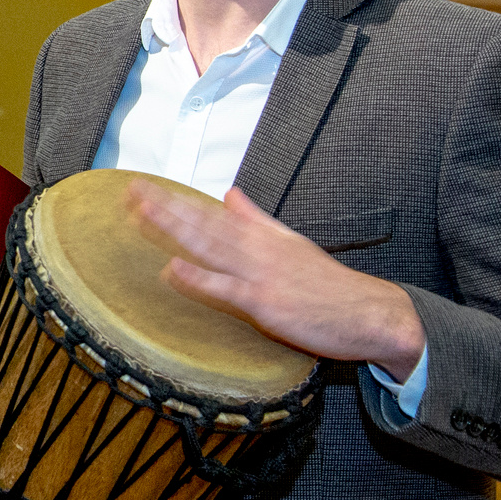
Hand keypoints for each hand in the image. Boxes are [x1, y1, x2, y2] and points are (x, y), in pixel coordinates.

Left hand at [127, 182, 423, 377]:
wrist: (370, 312)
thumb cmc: (328, 285)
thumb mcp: (291, 242)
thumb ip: (257, 219)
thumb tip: (230, 194)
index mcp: (262, 235)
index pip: (210, 212)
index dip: (175, 199)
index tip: (143, 187)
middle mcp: (258, 249)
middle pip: (203, 223)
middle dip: (165, 206)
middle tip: (130, 191)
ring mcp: (261, 274)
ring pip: (210, 246)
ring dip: (174, 229)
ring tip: (141, 213)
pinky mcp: (267, 303)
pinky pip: (227, 289)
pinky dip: (200, 279)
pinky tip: (173, 269)